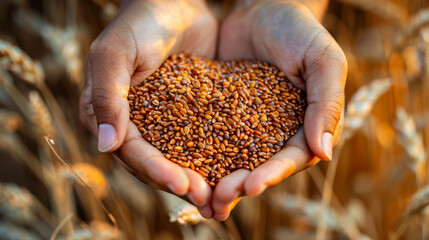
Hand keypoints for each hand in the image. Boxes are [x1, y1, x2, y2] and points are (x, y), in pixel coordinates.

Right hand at [79, 0, 216, 212]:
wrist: (174, 2)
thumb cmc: (140, 22)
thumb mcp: (117, 52)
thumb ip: (108, 95)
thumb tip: (105, 147)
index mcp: (108, 114)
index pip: (131, 152)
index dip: (155, 171)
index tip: (183, 185)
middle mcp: (133, 123)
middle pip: (155, 163)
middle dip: (179, 182)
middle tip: (207, 198)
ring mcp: (161, 121)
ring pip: (178, 157)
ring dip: (198, 178)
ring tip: (222, 196)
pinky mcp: (188, 114)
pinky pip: (199, 139)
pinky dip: (213, 157)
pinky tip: (233, 170)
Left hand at [211, 0, 346, 219]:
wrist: (264, 7)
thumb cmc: (300, 31)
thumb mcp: (322, 59)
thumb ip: (326, 102)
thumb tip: (325, 153)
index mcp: (306, 127)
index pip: (291, 159)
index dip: (271, 175)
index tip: (249, 186)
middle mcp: (277, 132)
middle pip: (259, 167)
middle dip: (239, 185)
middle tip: (217, 199)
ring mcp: (248, 125)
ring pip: (232, 159)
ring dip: (216, 180)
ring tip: (197, 195)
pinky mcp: (222, 113)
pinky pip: (209, 135)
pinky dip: (197, 153)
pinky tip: (178, 165)